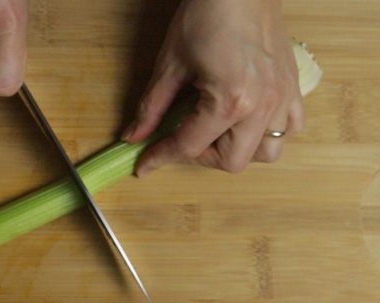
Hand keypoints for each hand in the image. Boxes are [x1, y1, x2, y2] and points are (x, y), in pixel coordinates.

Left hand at [125, 0, 302, 176]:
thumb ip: (152, 106)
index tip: (146, 163)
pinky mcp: (293, 85)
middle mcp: (263, 104)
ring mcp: (283, 96)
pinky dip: (269, 133)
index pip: (190, 147)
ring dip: (238, 150)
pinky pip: (292, 126)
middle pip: (232, 161)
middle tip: (180, 142)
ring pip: (267, 152)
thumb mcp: (170, 64)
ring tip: (214, 133)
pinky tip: (246, 121)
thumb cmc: (208, 13)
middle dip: (201, 158)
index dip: (161, 157)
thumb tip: (135, 136)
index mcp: (231, 101)